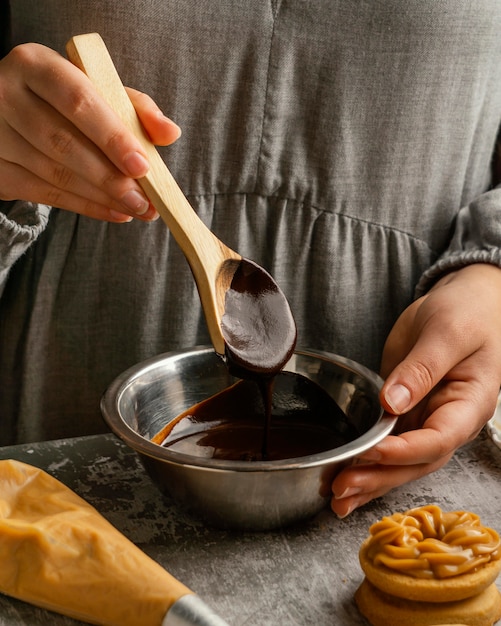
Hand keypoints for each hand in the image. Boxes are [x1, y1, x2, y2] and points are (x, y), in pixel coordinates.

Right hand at [0, 43, 180, 221]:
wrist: (6, 111)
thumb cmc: (61, 98)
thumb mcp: (95, 89)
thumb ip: (134, 107)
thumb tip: (169, 133)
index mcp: (35, 64)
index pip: (78, 101)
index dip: (112, 137)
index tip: (143, 166)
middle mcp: (6, 94)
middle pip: (64, 143)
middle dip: (110, 178)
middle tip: (144, 200)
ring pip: (54, 174)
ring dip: (102, 198)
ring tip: (137, 208)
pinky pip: (43, 194)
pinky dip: (85, 207)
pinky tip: (115, 212)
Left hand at [331, 263, 500, 517]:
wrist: (468, 303)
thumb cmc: (467, 313)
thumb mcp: (448, 333)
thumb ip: (422, 368)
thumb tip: (392, 402)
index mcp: (469, 405)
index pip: (438, 439)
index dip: (404, 451)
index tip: (370, 452)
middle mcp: (449, 421)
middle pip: (417, 461)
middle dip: (379, 477)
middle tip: (342, 488)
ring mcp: (427, 420)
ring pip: (401, 462)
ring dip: (370, 481)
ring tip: (337, 499)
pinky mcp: (407, 414)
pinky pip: (389, 445)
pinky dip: (367, 465)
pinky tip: (345, 480)